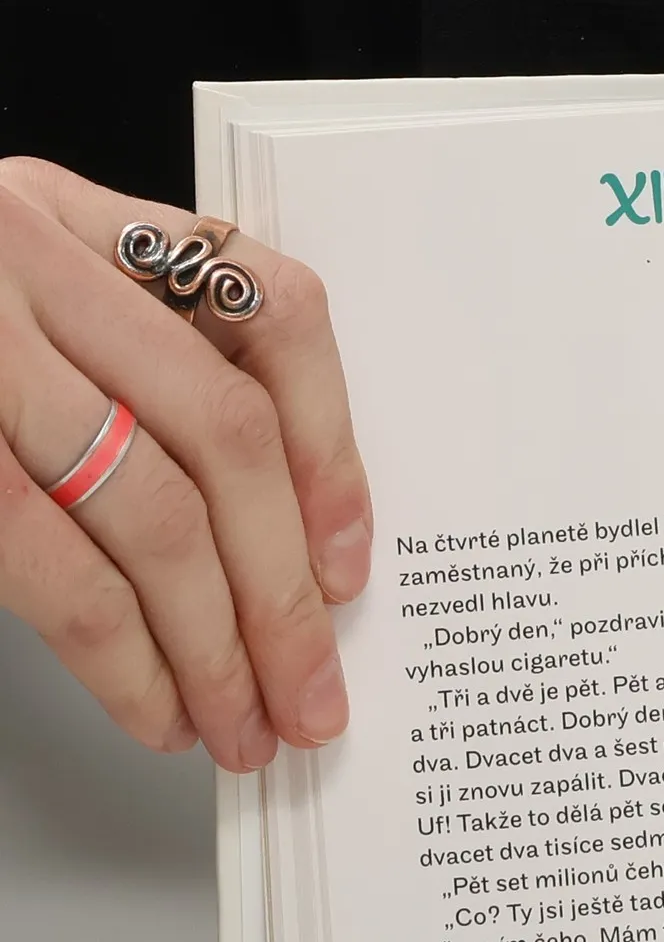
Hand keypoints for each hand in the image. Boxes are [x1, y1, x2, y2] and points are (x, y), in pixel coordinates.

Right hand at [0, 158, 370, 770]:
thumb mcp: (9, 285)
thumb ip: (124, 360)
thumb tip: (275, 539)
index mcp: (73, 216)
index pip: (271, 311)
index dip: (334, 447)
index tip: (351, 561)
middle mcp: (27, 264)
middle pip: (226, 438)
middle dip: (284, 592)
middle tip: (315, 696)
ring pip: (149, 511)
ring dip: (214, 646)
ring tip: (245, 726)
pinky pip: (49, 565)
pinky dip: (118, 656)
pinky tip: (153, 707)